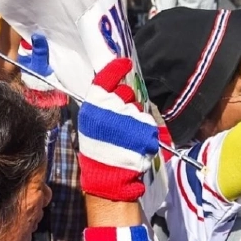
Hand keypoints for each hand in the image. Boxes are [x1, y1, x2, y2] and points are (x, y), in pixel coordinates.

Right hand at [78, 57, 157, 201]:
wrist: (107, 177)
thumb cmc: (97, 151)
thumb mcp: (91, 125)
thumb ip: (101, 106)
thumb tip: (117, 89)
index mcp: (94, 105)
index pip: (106, 78)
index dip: (116, 69)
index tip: (124, 64)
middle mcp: (112, 108)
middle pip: (126, 94)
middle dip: (126, 103)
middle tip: (120, 121)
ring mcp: (130, 118)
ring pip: (140, 109)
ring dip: (136, 119)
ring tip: (126, 137)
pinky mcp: (145, 129)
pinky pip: (149, 123)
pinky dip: (145, 131)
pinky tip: (136, 143)